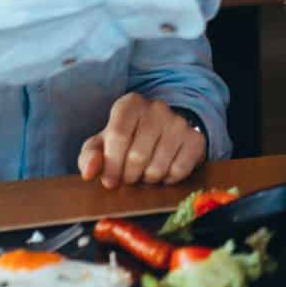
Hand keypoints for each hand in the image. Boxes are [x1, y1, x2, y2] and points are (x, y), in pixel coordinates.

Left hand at [78, 93, 203, 188]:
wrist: (160, 134)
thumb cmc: (124, 141)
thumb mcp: (100, 145)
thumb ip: (89, 157)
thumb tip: (90, 173)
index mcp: (130, 104)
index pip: (118, 135)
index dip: (112, 164)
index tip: (109, 182)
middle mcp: (157, 108)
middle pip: (138, 155)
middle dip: (129, 176)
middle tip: (128, 178)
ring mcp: (179, 122)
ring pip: (158, 167)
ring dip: (147, 179)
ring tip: (144, 174)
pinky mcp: (195, 139)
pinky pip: (178, 171)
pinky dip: (167, 180)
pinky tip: (162, 171)